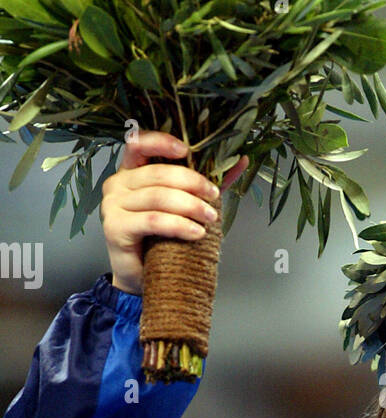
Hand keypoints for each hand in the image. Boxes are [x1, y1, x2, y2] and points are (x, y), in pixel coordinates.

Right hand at [99, 131, 248, 294]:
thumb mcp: (186, 205)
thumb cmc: (161, 237)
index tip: (187, 150)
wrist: (143, 274)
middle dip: (192, 183)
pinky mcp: (115, 227)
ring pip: (158, 197)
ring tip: (209, 217)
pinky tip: (195, 232)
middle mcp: (118, 183)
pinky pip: (152, 220)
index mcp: (132, 170)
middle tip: (213, 197)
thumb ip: (208, 182)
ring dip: (190, 206)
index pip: (140, 144)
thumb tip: (241, 160)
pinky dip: (178, 225)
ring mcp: (113, 205)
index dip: (162, 142)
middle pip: (158, 174)